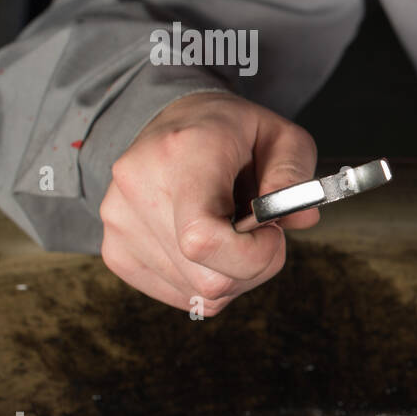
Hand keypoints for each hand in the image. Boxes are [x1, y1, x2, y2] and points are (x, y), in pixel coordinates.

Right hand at [100, 91, 319, 315]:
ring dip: (232, 274)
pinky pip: (178, 294)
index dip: (252, 255)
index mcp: (183, 152)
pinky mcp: (114, 250)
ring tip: (233, 232)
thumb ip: (295, 178)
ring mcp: (119, 221)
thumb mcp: (282, 138)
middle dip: (253, 266)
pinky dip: (206, 280)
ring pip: (197, 293)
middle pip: (208, 278)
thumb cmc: (233, 133)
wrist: (173, 121)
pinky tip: (210, 245)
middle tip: (261, 232)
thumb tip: (301, 218)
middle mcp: (139, 187)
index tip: (272, 232)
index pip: (203, 238)